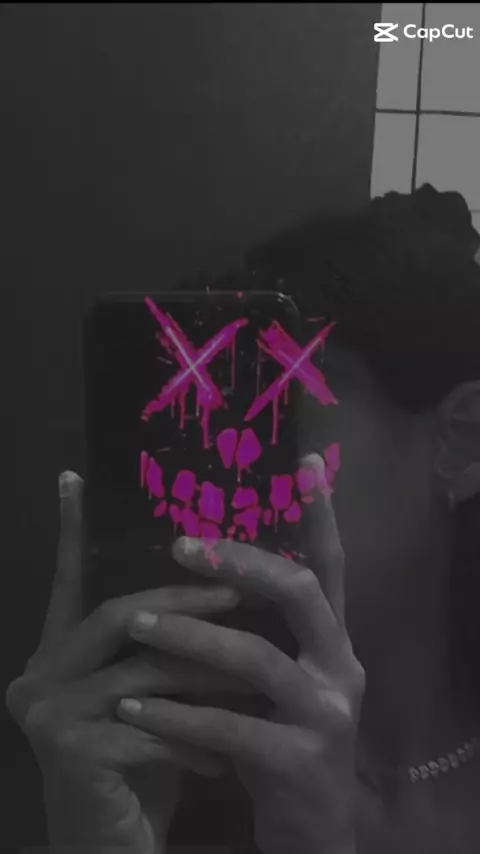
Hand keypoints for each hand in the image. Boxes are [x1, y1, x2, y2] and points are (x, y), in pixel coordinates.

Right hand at [5, 471, 243, 853]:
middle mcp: (39, 673)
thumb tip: (230, 580)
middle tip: (242, 587)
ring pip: (146, 667)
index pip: (70, 581)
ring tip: (258, 664)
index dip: (71, 530)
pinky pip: (154, 726)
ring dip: (209, 668)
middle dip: (187, 600)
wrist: (116, 852)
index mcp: (57, 652)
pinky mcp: (68, 749)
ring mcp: (48, 711)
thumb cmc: (143, 766)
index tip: (75, 478)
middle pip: (122, 613)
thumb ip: (169, 643)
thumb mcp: (156, 693)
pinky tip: (227, 757)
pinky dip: (198, 736)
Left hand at [116, 454, 365, 853]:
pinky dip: (176, 714)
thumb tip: (207, 571)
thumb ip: (265, 632)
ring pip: (255, 658)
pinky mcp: (298, 763)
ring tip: (137, 621)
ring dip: (190, 636)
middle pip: (299, 593)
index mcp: (335, 641)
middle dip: (241, 562)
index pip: (332, 566)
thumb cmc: (288, 741)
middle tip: (182, 542)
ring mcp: (326, 714)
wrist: (315, 834)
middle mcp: (341, 667)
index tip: (306, 463)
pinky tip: (133, 706)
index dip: (322, 515)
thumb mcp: (287, 681)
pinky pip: (228, 727)